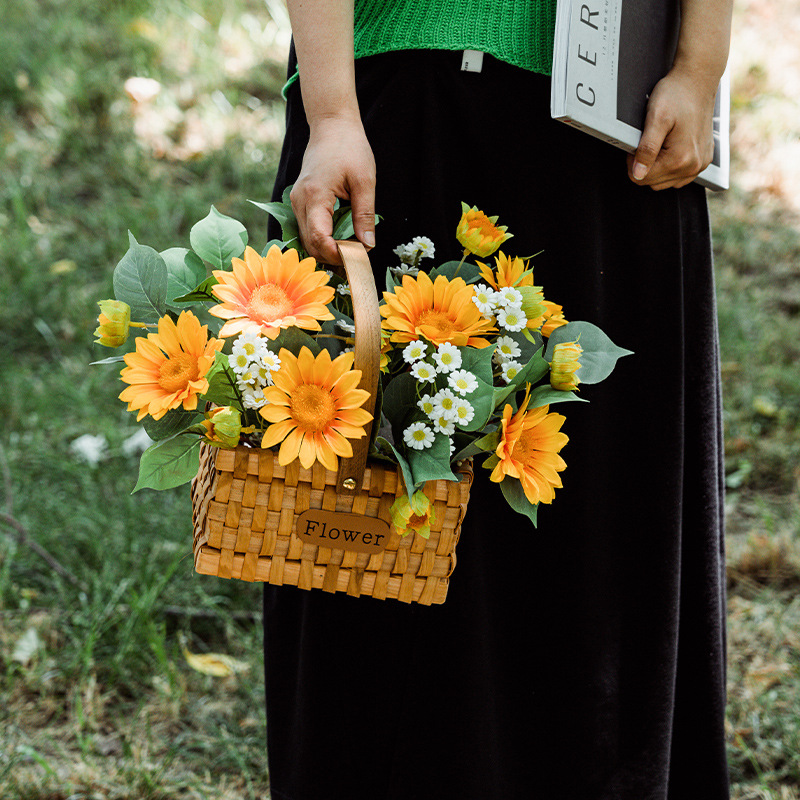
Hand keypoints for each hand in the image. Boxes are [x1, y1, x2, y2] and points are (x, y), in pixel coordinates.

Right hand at [289, 114, 375, 264]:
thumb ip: (365, 215)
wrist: (331, 126)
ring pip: (306, 239)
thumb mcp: (365, 181)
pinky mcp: (299, 202)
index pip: (319, 238)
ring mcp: (296, 201)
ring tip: (351, 250)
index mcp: (315, 195)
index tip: (356, 259)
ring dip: (326, 250)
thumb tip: (368, 245)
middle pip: (310, 244)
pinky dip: (322, 240)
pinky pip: (307, 229)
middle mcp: (299, 201)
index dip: (335, 254)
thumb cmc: (350, 148)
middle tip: (357, 258)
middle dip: (332, 256)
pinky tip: (340, 240)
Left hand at [627, 66, 717, 189]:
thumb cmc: (677, 95)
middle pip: (653, 182)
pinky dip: (671, 166)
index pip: (641, 178)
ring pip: (665, 181)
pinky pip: (679, 176)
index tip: (637, 143)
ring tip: (661, 141)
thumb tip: (638, 174)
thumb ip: (646, 149)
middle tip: (649, 140)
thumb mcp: (655, 119)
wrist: (698, 81)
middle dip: (645, 164)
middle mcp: (694, 166)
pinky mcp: (704, 160)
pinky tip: (671, 147)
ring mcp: (700, 165)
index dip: (632, 162)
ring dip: (658, 166)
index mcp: (681, 159)